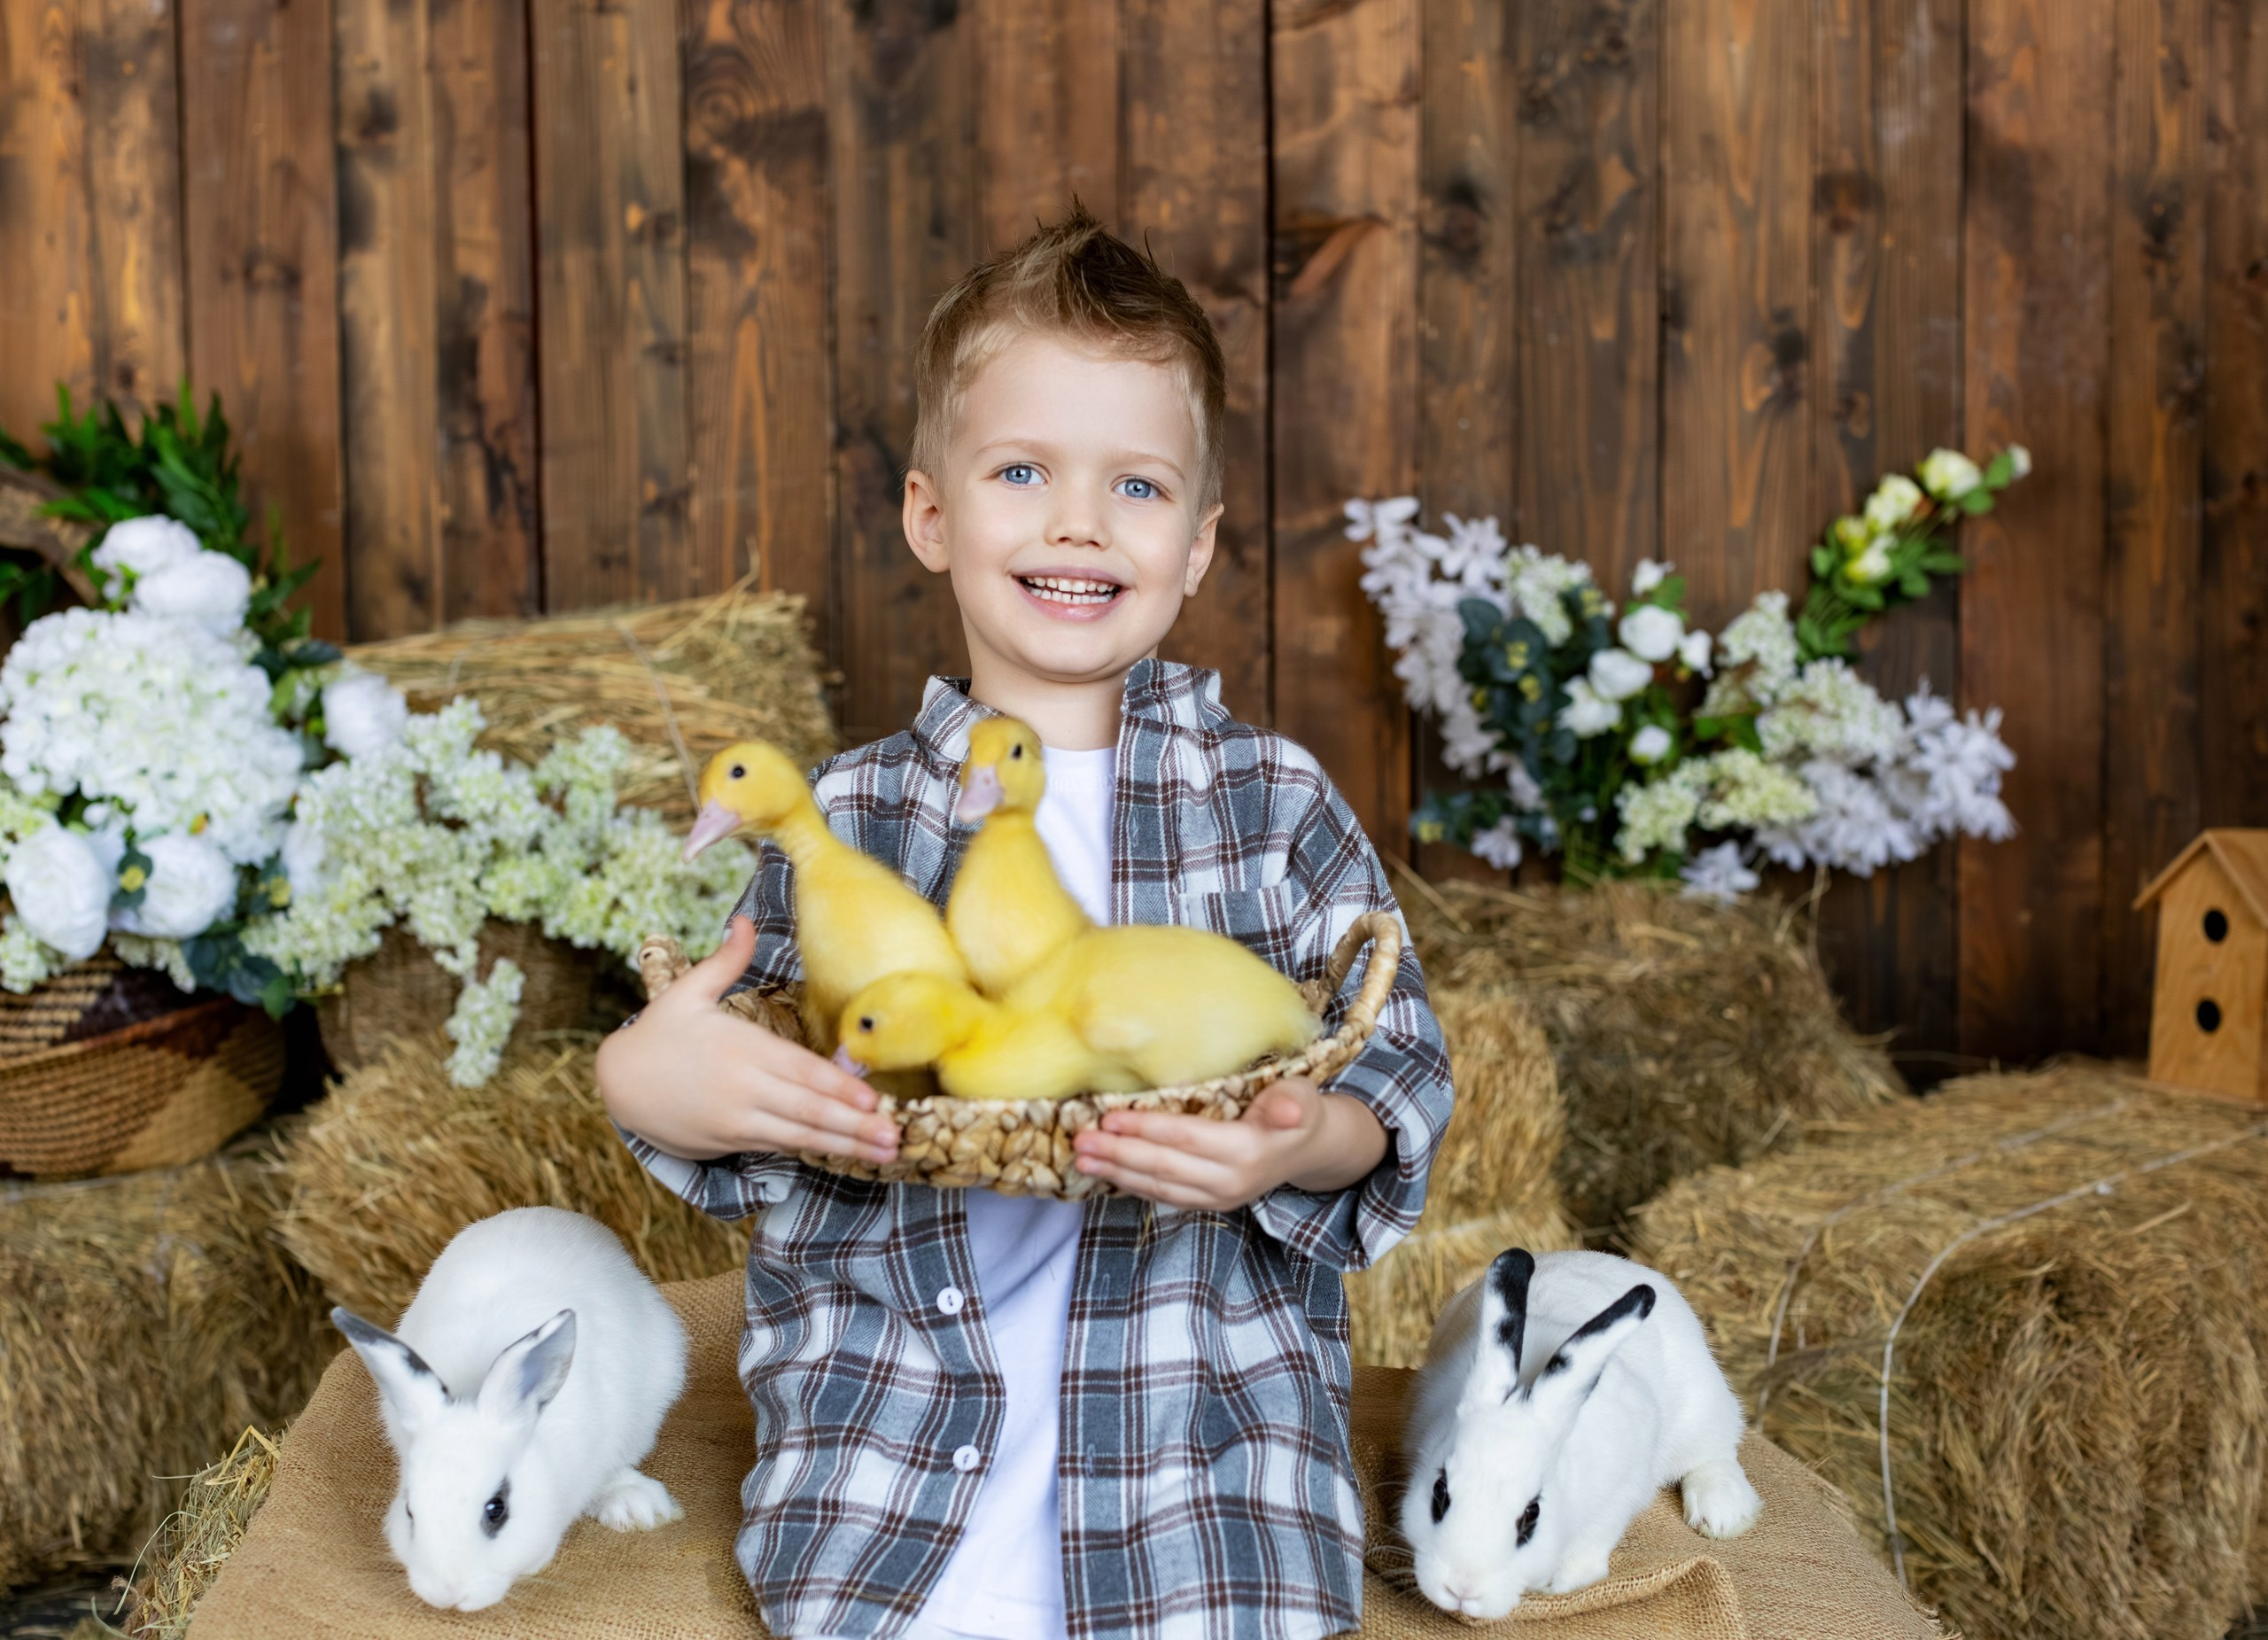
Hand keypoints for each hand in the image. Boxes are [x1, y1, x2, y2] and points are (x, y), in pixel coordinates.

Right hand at [596, 917, 899, 1166]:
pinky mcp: (730, 1140)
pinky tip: (847, 1155)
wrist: (618, 1083)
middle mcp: (743, 1087)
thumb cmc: (659, 1034)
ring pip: (799, 1135)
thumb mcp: (687, 992)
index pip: (799, 1069)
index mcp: (738, 1046)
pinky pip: (780, 1146)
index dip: (838, 1086)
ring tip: (884, 1153)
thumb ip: (725, 961)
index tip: (874, 1096)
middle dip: (854, 1124)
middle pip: (807, 1109)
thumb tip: (744, 921)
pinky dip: (815, 1150)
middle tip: (895, 1136)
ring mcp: (737, 1119)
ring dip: (845, 1145)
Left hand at [1068, 1077, 1385, 1210]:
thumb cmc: (1299, 1111)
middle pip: (1165, 1167)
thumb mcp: (1302, 1098)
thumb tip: (1286, 1111)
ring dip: (1117, 1173)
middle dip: (1119, 1155)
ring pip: (1159, 1187)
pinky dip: (1133, 1185)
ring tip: (1082, 1159)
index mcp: (1248, 1150)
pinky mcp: (1209, 1203)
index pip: (1186, 1138)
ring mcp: (1218, 1197)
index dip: (1146, 1129)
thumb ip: (1289, 1104)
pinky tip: (1108, 1172)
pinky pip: (1165, 1196)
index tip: (1109, 1118)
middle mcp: (1230, 1181)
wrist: (1310, 1149)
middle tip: (1080, 1142)